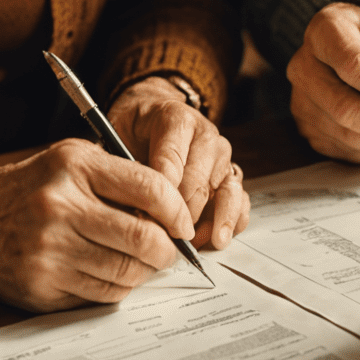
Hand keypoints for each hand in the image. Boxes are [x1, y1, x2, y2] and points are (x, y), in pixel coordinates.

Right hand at [0, 138, 192, 310]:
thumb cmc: (27, 188)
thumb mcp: (69, 161)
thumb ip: (118, 177)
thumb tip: (171, 212)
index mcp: (73, 166)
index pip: (149, 188)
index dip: (177, 209)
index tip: (183, 222)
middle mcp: (61, 207)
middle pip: (142, 238)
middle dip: (167, 251)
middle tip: (170, 251)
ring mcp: (49, 251)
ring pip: (126, 273)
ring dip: (145, 273)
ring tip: (143, 264)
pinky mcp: (41, 287)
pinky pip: (101, 295)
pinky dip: (117, 288)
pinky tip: (113, 274)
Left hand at [107, 77, 250, 248]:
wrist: (152, 118)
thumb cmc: (134, 131)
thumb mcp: (119, 135)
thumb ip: (125, 165)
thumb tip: (131, 207)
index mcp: (177, 119)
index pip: (170, 158)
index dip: (161, 191)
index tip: (149, 216)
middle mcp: (206, 136)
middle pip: (199, 180)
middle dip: (184, 213)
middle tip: (167, 239)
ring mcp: (221, 157)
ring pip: (228, 189)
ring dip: (218, 219)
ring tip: (210, 242)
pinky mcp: (230, 176)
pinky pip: (240, 199)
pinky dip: (232, 220)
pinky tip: (218, 238)